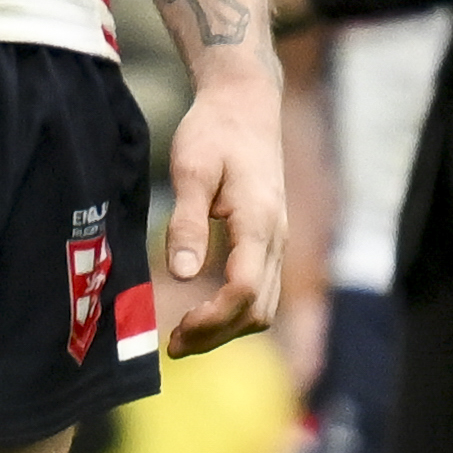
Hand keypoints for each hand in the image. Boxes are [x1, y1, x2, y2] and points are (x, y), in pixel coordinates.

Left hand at [150, 71, 289, 358]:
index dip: (211, 319)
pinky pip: (263, 290)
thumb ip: (186, 222)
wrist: (246, 106)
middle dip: (218, 334)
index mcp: (259, 222)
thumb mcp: (190, 170)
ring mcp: (279, 240)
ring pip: (265, 305)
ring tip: (185, 337)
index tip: (176, 331)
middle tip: (174, 345)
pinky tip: (205, 313)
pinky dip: (237, 312)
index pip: (243, 290)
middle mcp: (277, 238)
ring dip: (229, 328)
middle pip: (258, 308)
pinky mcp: (272, 239)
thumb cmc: (214, 133)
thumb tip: (185, 276)